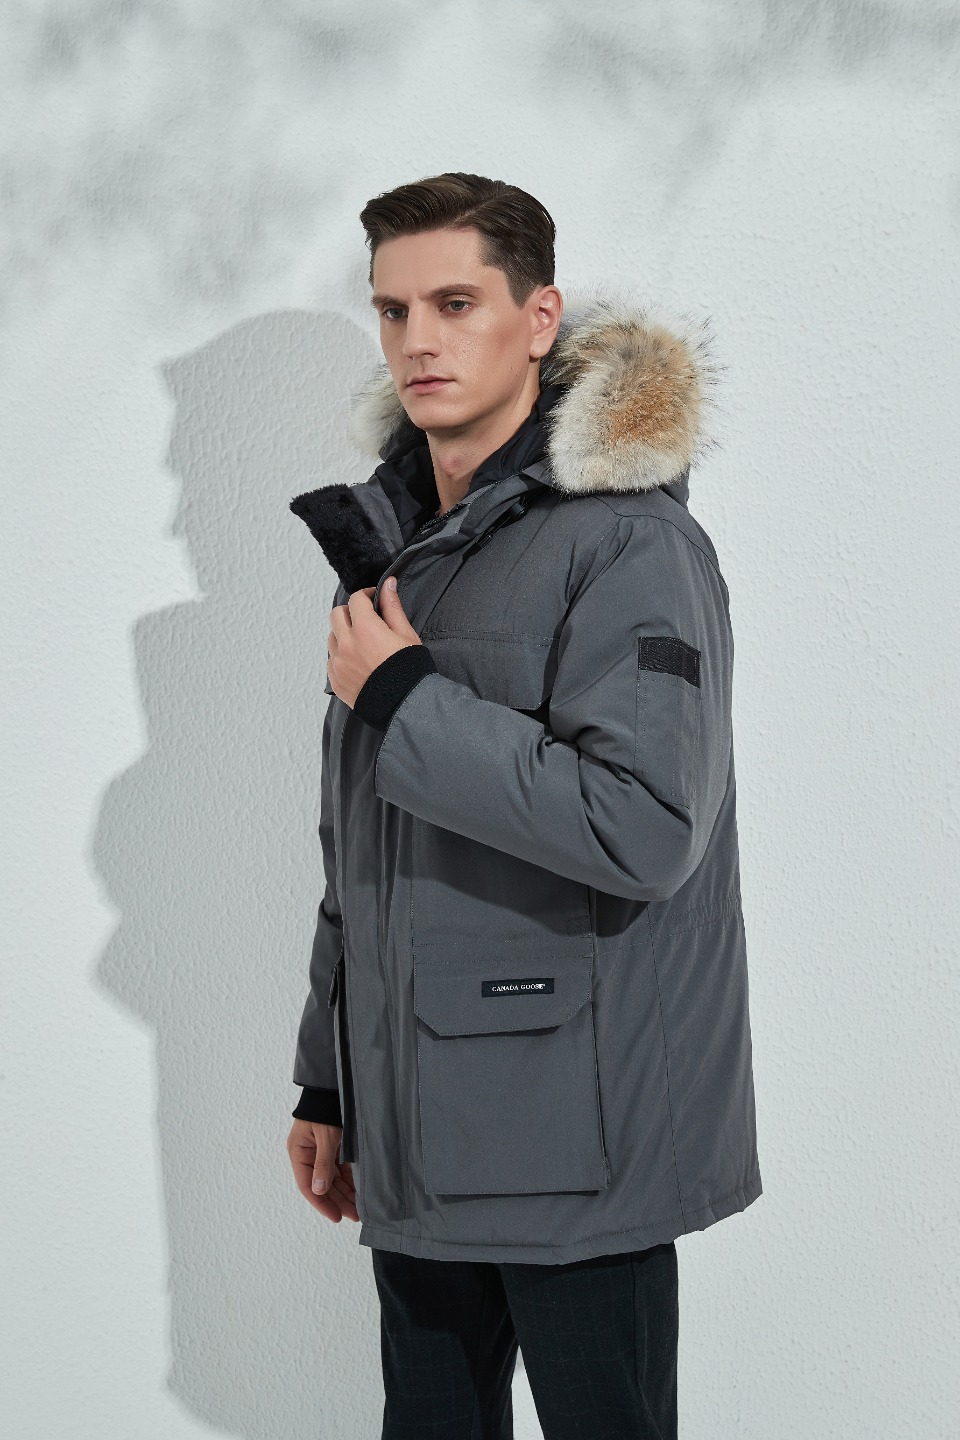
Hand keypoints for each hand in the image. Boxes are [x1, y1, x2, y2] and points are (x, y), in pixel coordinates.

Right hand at [287, 1119, 359, 1222]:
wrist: (332, 1087)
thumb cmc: (325, 1109)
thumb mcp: (325, 1136)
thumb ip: (323, 1163)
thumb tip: (319, 1191)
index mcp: (299, 1153)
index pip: (308, 1186)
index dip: (322, 1203)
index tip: (336, 1217)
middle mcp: (308, 1156)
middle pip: (322, 1185)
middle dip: (338, 1201)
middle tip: (354, 1215)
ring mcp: (321, 1153)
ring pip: (333, 1180)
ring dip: (345, 1194)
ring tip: (359, 1209)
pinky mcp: (333, 1148)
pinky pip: (340, 1170)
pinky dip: (349, 1181)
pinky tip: (359, 1192)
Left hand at [327, 578, 421, 707]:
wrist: (406, 705)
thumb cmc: (409, 671)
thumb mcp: (406, 634)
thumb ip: (392, 607)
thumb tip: (388, 584)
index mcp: (365, 629)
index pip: (356, 600)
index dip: (366, 595)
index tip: (372, 599)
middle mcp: (346, 644)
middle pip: (337, 614)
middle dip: (350, 612)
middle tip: (365, 618)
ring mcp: (338, 663)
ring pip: (331, 637)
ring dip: (343, 634)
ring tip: (362, 643)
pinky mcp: (336, 680)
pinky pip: (331, 659)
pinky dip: (341, 655)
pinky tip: (357, 661)